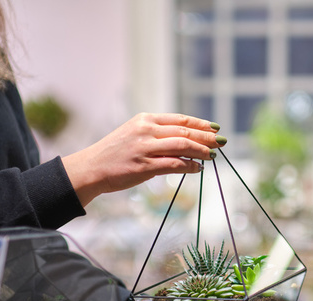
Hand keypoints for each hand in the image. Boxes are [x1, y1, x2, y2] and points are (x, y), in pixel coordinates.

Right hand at [62, 113, 225, 205]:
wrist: (91, 168)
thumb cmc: (114, 153)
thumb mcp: (134, 134)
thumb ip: (156, 134)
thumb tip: (184, 141)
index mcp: (145, 119)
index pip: (180, 119)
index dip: (200, 124)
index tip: (215, 128)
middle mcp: (146, 130)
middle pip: (184, 131)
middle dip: (206, 138)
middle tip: (222, 142)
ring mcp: (145, 148)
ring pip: (182, 146)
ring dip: (201, 151)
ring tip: (213, 155)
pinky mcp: (144, 166)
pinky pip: (174, 164)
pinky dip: (189, 166)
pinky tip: (198, 168)